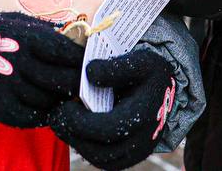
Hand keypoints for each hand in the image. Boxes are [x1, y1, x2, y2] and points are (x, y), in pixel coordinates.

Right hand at [0, 12, 84, 128]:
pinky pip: (32, 117)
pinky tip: (41, 107)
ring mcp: (14, 87)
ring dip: (57, 99)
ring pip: (51, 101)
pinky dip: (40, 114)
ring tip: (58, 94)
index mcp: (31, 38)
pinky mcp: (2, 107)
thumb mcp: (16, 20)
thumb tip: (70, 34)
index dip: (81, 60)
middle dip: (76, 83)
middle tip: (78, 83)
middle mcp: (25, 63)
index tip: (85, 63)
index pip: (69, 53)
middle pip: (66, 81)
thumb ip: (43, 29)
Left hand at [50, 48, 176, 170]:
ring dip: (77, 144)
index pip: (108, 129)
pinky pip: (105, 161)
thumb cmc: (149, 74)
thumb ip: (115, 66)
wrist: (164, 90)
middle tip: (57, 117)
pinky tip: (74, 132)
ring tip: (62, 124)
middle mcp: (143, 139)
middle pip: (102, 151)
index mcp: (145, 115)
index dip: (80, 122)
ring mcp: (138, 152)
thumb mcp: (140, 61)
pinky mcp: (130, 157)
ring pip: (101, 160)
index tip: (64, 106)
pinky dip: (86, 149)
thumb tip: (89, 73)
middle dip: (74, 135)